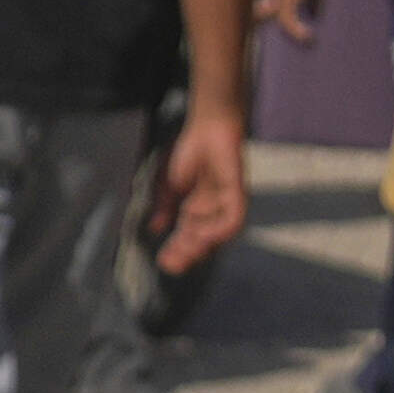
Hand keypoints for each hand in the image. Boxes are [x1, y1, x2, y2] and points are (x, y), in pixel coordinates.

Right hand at [150, 104, 247, 273]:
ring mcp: (226, 202)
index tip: (162, 262)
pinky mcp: (237, 193)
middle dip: (186, 253)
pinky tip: (201, 233)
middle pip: (203, 239)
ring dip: (201, 245)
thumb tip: (156, 229)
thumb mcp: (168, 185)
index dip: (176, 250)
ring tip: (183, 253)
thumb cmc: (190, 152)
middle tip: (169, 265)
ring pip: (218, 233)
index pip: (188, 236)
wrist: (207, 127)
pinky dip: (218, 229)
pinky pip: (233, 218)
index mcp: (198, 209)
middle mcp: (214, 210)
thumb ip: (164, 207)